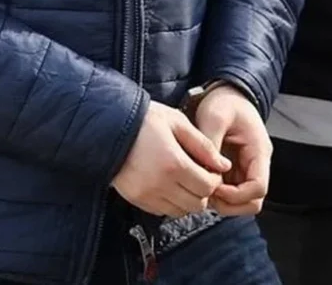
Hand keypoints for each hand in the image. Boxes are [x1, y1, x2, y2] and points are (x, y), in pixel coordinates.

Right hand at [112, 101, 230, 217]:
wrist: (107, 126)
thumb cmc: (143, 119)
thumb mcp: (177, 122)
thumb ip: (203, 145)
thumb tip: (223, 165)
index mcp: (174, 163)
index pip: (207, 187)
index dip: (214, 180)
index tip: (210, 169)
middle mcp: (160, 183)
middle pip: (197, 204)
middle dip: (203, 191)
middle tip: (199, 175)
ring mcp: (146, 194)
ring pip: (181, 211)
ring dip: (187, 199)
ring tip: (183, 179)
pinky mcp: (136, 199)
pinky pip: (162, 212)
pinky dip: (170, 202)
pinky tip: (168, 184)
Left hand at [194, 85, 272, 215]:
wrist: (226, 94)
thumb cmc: (224, 102)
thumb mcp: (215, 116)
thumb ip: (211, 143)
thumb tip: (205, 169)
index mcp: (259, 151)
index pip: (258, 188)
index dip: (236, 195)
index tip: (214, 187)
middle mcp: (256, 163)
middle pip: (252, 201)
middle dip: (230, 203)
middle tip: (206, 194)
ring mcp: (246, 168)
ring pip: (242, 200)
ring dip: (223, 201)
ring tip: (201, 188)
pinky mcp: (235, 169)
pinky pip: (230, 191)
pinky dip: (217, 193)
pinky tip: (201, 182)